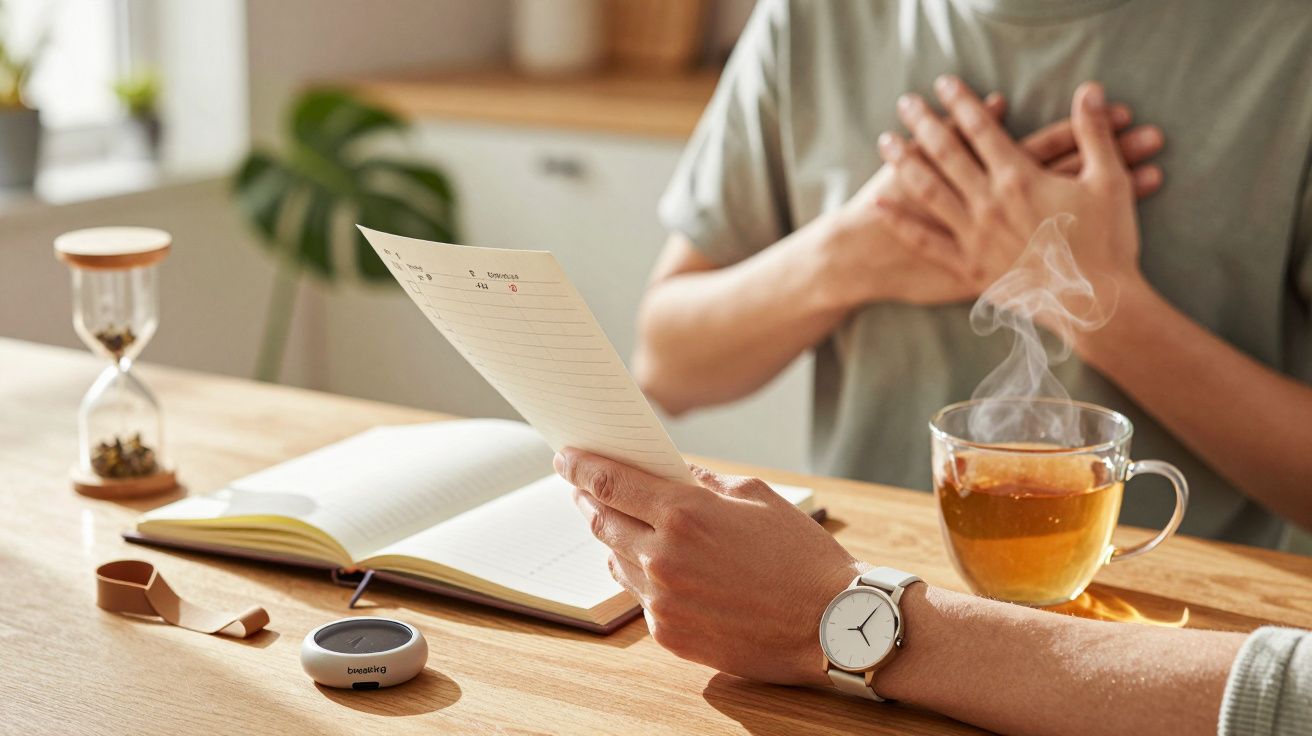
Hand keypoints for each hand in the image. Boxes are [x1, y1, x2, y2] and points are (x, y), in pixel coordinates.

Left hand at [554, 448, 863, 685]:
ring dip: (613, 539)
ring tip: (619, 523)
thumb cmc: (801, 556)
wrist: (831, 624)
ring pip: (616, 561)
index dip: (580, 466)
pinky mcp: (670, 635)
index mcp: (684, 514)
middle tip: (580, 486)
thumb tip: (671, 472)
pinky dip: (641, 577)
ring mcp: (662, 601)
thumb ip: (705, 481)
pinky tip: (654, 566)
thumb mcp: (757, 497)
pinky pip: (640, 598)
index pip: (609, 482)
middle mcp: (663, 558)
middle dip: (586, 499)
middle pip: (601, 521)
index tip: (565, 456)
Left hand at [876, 77, 1151, 299]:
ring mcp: (973, 236)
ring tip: (885, 140)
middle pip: (947, 153)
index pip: (982, 129)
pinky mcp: (968, 267)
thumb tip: (1089, 89)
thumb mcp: (1109, 180)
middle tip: (905, 101)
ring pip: (929, 190)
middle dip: (924, 123)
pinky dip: (900, 221)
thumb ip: (1093, 132)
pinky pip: (925, 240)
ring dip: (904, 162)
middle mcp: (988, 202)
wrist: (1096, 304)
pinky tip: (879, 204)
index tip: (944, 83)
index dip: (962, 102)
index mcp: (1020, 178)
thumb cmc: (1108, 242)